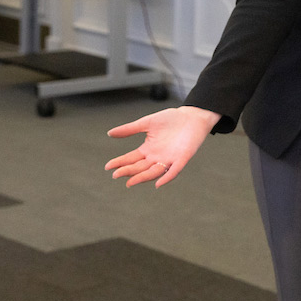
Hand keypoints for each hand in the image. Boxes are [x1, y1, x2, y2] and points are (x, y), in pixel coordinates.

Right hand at [104, 106, 219, 187]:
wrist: (192, 116)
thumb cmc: (171, 119)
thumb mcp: (147, 123)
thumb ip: (130, 129)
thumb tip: (109, 133)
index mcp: (148, 149)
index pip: (131, 159)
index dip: (120, 163)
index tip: (108, 166)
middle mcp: (157, 157)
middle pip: (140, 167)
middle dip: (128, 171)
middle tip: (115, 175)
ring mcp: (169, 159)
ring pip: (153, 172)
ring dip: (142, 177)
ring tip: (130, 181)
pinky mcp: (182, 159)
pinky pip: (174, 171)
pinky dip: (166, 178)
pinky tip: (158, 184)